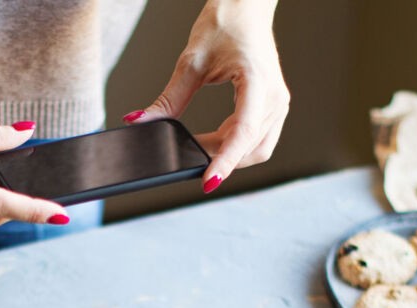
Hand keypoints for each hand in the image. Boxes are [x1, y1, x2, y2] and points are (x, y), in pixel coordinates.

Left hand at [123, 0, 288, 192]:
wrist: (246, 6)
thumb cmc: (225, 24)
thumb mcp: (191, 62)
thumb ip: (167, 100)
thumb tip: (139, 122)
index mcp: (257, 81)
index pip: (242, 132)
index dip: (224, 161)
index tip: (208, 181)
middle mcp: (274, 97)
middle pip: (250, 147)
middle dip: (221, 159)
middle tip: (188, 159)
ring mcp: (277, 103)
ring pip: (257, 148)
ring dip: (229, 155)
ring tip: (199, 148)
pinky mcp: (273, 106)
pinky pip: (258, 138)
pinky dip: (235, 145)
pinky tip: (214, 142)